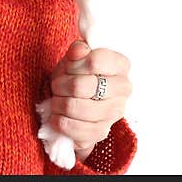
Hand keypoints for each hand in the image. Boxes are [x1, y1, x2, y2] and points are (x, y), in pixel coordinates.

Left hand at [47, 40, 131, 160]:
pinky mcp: (102, 131)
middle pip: (80, 86)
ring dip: (58, 103)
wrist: (77, 99)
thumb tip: (79, 51)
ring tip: (58, 99)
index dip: (73, 64)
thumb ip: (78, 50)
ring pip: (74, 107)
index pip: (95, 61)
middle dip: (60, 85)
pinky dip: (59, 121)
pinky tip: (58, 116)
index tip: (68, 67)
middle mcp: (123, 88)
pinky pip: (74, 128)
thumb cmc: (76, 74)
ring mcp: (115, 112)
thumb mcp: (75, 57)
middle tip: (57, 85)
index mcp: (120, 64)